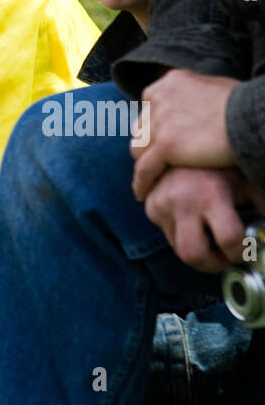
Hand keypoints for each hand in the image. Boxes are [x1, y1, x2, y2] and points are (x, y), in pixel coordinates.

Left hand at [131, 70, 239, 200]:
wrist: (251, 119)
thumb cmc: (244, 106)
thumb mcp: (214, 87)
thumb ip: (195, 96)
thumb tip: (198, 104)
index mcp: (171, 82)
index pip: (149, 104)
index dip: (153, 123)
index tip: (158, 138)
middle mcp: (160, 98)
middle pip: (141, 126)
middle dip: (146, 143)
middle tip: (155, 160)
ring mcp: (160, 122)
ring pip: (138, 148)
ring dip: (144, 162)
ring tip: (148, 179)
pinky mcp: (165, 145)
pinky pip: (145, 169)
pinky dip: (142, 182)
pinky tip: (142, 193)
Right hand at [143, 165, 264, 271]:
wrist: (183, 139)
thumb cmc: (220, 162)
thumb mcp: (244, 182)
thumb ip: (259, 206)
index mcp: (211, 194)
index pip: (230, 240)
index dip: (241, 253)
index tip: (245, 252)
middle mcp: (182, 201)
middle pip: (193, 255)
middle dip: (212, 265)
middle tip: (225, 258)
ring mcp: (162, 204)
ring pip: (178, 249)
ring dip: (197, 250)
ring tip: (210, 237)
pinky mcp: (150, 206)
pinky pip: (167, 234)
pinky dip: (182, 235)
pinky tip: (192, 221)